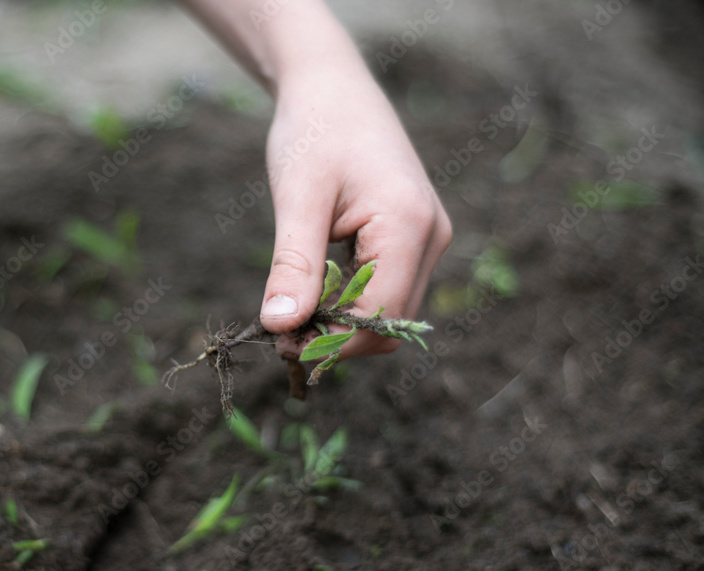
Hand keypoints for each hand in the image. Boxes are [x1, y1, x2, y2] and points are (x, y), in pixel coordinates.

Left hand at [259, 67, 451, 359]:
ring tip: (293, 308)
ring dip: (342, 323)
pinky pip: (388, 291)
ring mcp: (428, 238)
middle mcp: (432, 237)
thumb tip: (279, 327)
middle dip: (337, 337)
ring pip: (390, 312)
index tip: (280, 341)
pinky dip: (350, 303)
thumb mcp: (297, 199)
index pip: (379, 317)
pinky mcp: (414, 239)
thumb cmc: (314, 132)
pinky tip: (314, 289)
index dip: (331, 341)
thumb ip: (293, 265)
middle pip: (390, 323)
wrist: (333, 89)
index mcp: (410, 225)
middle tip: (281, 329)